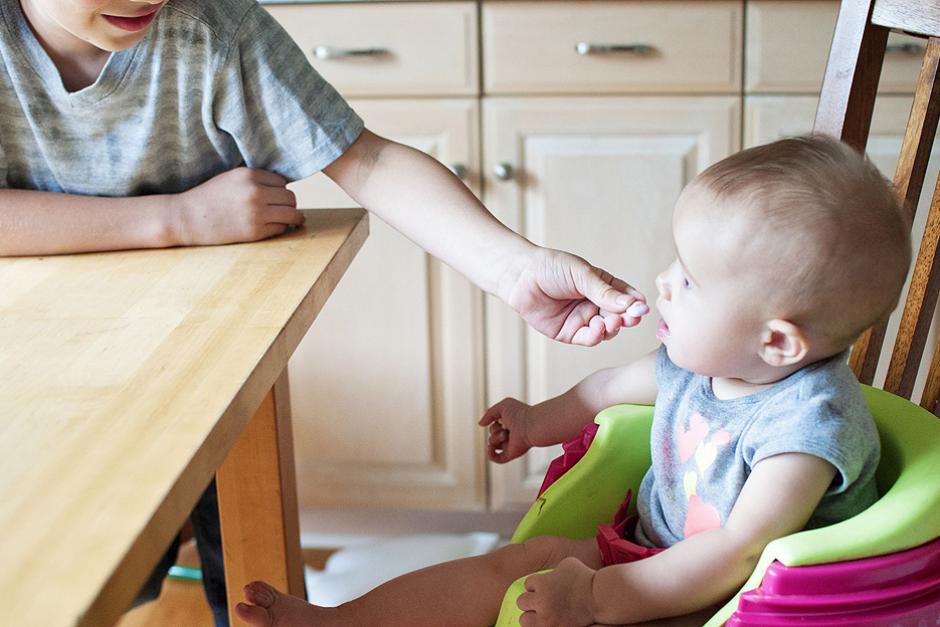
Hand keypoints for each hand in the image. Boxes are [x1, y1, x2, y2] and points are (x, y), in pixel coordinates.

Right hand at [173, 168, 304, 245]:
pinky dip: (281, 228)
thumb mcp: (232, 178)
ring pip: (292, 214)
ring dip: (294, 217)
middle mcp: (255, 192)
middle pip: (290, 197)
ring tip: (294, 219)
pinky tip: (275, 227)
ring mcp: (256, 213)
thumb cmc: (209, 198)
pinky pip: (281, 228)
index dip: (280, 190)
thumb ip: (255, 180)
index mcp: (249, 175)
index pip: (282, 182)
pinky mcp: (255, 232)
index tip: (277, 196)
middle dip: (288, 204)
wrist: (187, 218)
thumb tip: (285, 187)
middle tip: (285, 209)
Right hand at [478, 398, 533, 462]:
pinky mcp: (510, 454)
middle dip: (494, 430)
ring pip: (492, 445)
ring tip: (506, 434)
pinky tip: (491, 448)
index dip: (494, 420)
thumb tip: (480, 424)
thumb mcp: (502, 406)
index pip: (494, 425)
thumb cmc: (519, 413)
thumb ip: (489, 413)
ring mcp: (510, 445)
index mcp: (509, 424)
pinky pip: (496, 458)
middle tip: (505, 427)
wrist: (530, 425)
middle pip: (492, 434)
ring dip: (495, 438)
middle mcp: (510, 435)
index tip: (502, 417)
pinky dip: (490, 454)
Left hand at [502, 247, 647, 346]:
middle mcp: (595, 304)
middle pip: (620, 316)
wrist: (520, 276)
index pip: (626, 297)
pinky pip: (589, 338)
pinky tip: (599, 327)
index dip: (635, 303)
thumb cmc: (551, 268)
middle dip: (627, 318)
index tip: (642, 307)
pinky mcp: (569, 333)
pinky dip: (597, 335)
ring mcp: (583, 319)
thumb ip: (606, 292)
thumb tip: (634, 304)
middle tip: (632, 318)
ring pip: (607, 330)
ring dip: (613, 327)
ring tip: (613, 321)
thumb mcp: (583, 275)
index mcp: (602, 286)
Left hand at [518, 557, 596, 626]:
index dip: (535, 585)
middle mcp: (541, 601)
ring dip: (532, 616)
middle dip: (530, 600)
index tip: (545, 586)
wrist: (599, 598)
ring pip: (525, 620)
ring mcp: (546, 618)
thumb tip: (548, 574)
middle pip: (522, 602)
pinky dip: (541, 625)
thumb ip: (552, 570)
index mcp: (542, 583)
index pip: (527, 584)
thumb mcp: (566, 564)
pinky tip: (549, 621)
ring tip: (542, 614)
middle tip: (541, 601)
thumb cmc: (585, 578)